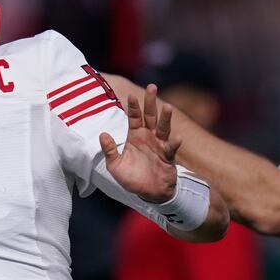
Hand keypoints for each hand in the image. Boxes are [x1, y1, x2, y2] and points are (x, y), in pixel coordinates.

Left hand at [99, 84, 181, 202]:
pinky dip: (174, 143)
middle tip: (152, 87)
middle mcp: (148, 137)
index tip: (131, 95)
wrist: (148, 193)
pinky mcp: (168, 157)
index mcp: (135, 136)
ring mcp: (160, 146)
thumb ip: (109, 150)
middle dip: (151, 102)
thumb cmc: (131, 178)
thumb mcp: (115, 165)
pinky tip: (177, 138)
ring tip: (168, 106)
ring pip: (163, 128)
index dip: (133, 107)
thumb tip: (102, 134)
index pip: (134, 117)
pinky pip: (171, 149)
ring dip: (166, 118)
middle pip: (150, 116)